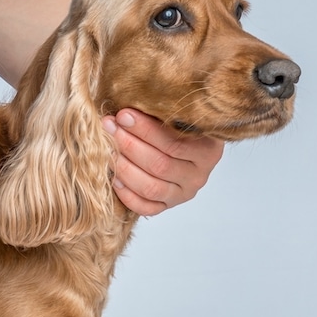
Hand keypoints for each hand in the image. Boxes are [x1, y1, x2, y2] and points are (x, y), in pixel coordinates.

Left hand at [103, 109, 223, 215]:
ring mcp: (183, 193)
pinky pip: (147, 208)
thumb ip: (164, 112)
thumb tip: (129, 108)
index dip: (144, 129)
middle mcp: (198, 175)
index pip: (172, 142)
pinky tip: (114, 179)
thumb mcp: (181, 115)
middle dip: (129, 145)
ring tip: (108, 151)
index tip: (122, 115)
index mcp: (208, 150)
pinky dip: (128, 195)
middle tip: (110, 128)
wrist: (190, 147)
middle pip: (159, 165)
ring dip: (124, 168)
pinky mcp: (168, 205)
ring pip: (151, 187)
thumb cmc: (179, 126)